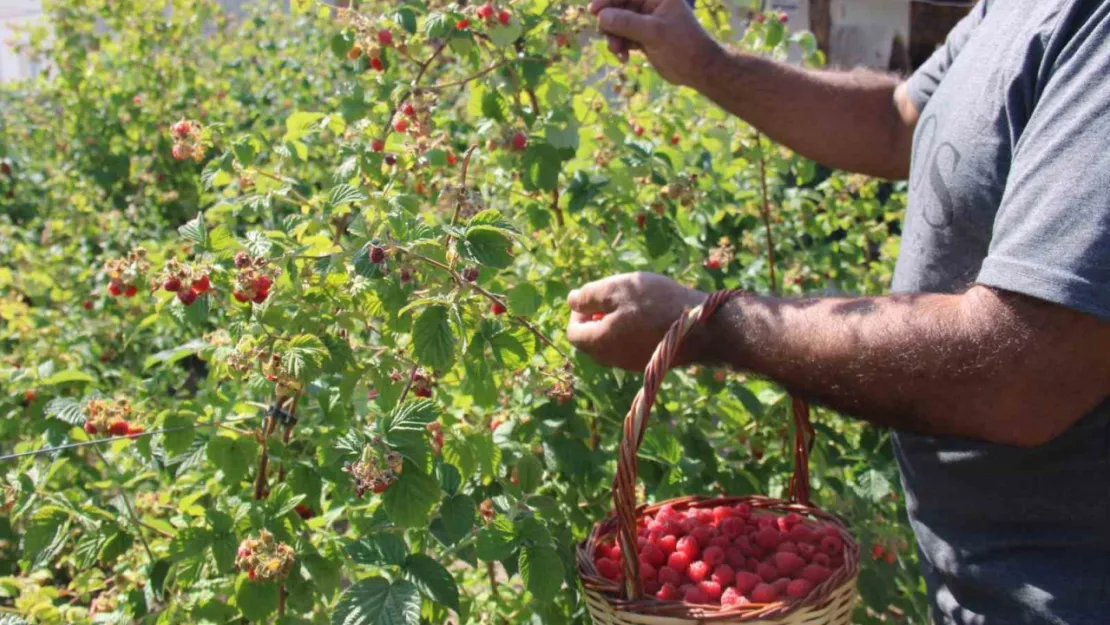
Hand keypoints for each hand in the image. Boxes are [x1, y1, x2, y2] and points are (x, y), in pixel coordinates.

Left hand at [566, 272, 707, 370]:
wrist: (702, 326)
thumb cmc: (657, 303)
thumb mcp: (618, 289)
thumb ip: (589, 296)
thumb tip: (571, 300)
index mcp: (600, 343)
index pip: (573, 333)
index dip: (578, 312)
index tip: (596, 297)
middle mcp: (612, 360)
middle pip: (590, 341)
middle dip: (595, 319)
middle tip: (614, 299)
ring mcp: (631, 364)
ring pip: (610, 345)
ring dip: (613, 325)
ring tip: (633, 305)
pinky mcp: (648, 362)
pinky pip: (628, 348)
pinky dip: (630, 333)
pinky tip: (648, 317)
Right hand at [587, 0, 718, 86]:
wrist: (698, 69)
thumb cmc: (682, 46)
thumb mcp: (654, 32)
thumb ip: (627, 23)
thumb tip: (601, 17)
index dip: (608, 0)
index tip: (594, 11)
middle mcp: (650, 5)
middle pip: (618, 8)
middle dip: (610, 24)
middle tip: (608, 39)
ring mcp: (646, 22)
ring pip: (618, 25)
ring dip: (614, 38)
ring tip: (618, 52)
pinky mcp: (643, 38)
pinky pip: (623, 38)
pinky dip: (620, 47)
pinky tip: (624, 58)